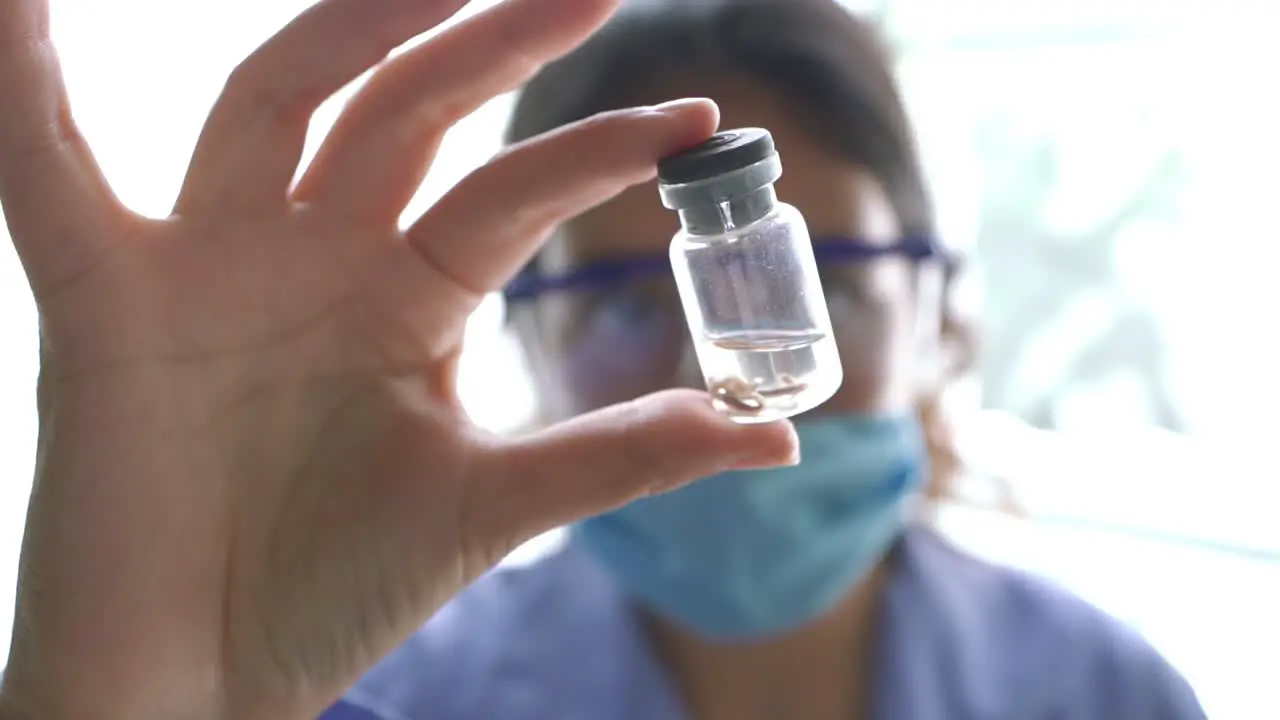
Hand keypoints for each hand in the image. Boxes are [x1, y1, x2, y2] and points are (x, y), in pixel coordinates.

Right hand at [0, 0, 798, 716]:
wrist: (198, 682)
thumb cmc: (335, 589)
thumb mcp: (495, 505)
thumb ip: (622, 457)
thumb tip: (777, 444)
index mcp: (406, 300)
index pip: (508, 191)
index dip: (597, 151)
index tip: (697, 119)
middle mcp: (316, 260)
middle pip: (404, 110)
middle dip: (489, 42)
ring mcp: (212, 265)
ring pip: (279, 103)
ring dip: (347, 27)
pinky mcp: (106, 297)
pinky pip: (48, 169)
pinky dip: (23, 83)